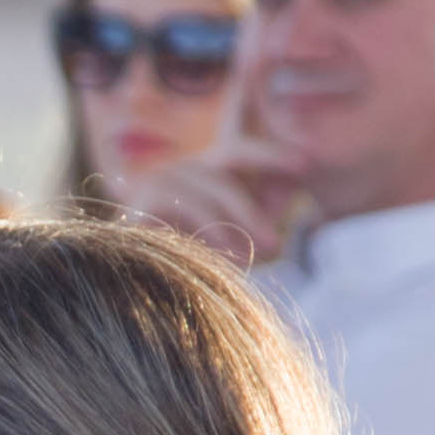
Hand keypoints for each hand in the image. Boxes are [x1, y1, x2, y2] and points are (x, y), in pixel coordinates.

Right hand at [111, 72, 309, 264]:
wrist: (126, 284)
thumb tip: (287, 194)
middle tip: (280, 238)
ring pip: (215, 189)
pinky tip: (228, 257)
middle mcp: (183, 166)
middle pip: (233, 159)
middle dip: (263, 196)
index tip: (308, 164)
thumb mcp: (232, 239)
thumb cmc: (185, 264)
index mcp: (205, 171)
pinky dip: (214, 233)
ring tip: (262, 252)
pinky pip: (191, 209)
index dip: (274, 154)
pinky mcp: (144, 198)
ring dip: (243, 223)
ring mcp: (162, 177)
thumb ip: (257, 216)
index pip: (242, 150)